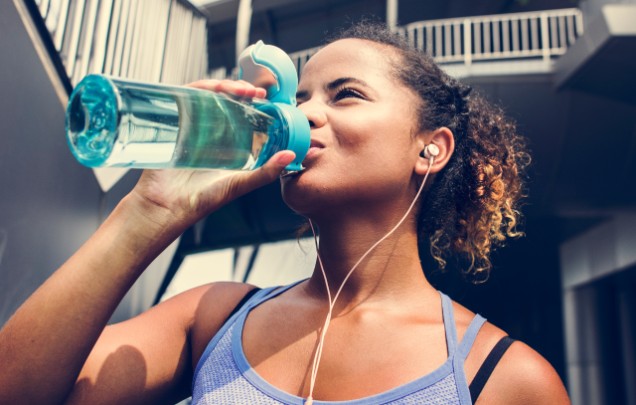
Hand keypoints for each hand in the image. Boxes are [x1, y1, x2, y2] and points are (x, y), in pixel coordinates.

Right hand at [128, 79, 295, 229]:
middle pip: (223, 98)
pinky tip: (214, 89)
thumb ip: (265, 172)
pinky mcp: (173, 121)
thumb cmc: (202, 199)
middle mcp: (206, 128)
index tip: (267, 97)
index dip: (253, 101)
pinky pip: (184, 96)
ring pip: (206, 93)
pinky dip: (200, 88)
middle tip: (258, 92)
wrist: (167, 207)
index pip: (239, 111)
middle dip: (241, 89)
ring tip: (242, 90)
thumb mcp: (239, 184)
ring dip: (224, 85)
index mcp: (224, 140)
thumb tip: (292, 155)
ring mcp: (189, 123)